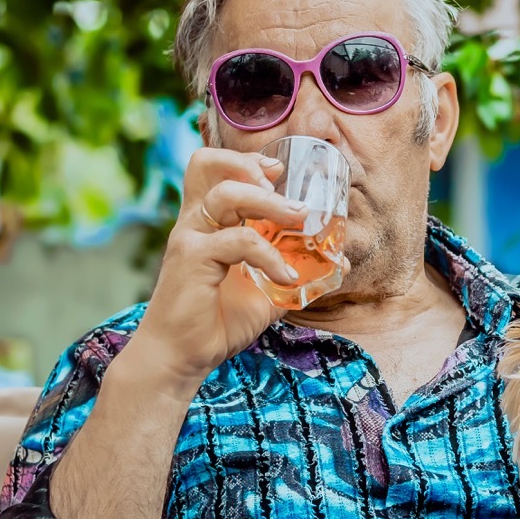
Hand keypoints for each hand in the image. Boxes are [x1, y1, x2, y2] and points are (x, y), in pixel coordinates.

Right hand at [125, 147, 311, 395]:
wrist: (180, 359)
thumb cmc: (215, 323)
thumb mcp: (265, 294)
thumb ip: (295, 273)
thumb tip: (340, 263)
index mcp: (205, 223)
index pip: (210, 167)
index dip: (242, 160)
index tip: (277, 171)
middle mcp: (193, 222)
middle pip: (208, 164)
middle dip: (253, 166)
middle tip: (288, 192)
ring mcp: (190, 238)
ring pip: (226, 195)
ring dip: (269, 202)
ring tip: (299, 218)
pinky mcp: (192, 258)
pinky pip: (239, 241)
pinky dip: (269, 255)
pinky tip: (286, 275)